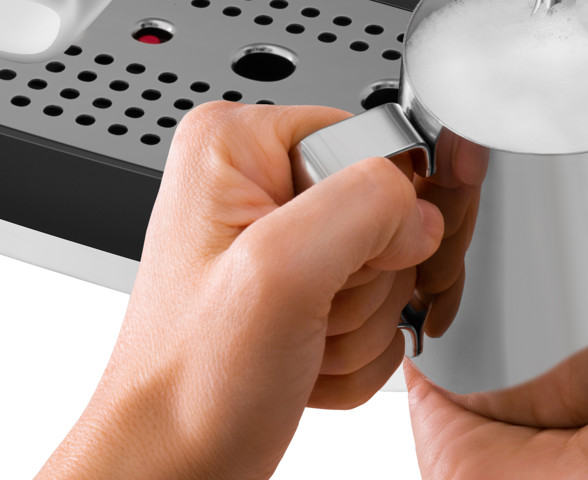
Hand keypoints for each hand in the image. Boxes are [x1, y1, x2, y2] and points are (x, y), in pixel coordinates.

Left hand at [38, 102, 442, 479]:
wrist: (166, 469)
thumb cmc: (187, 384)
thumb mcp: (277, 275)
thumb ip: (360, 210)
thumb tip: (420, 204)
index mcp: (236, 143)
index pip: (367, 140)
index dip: (375, 214)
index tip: (341, 266)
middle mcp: (252, 181)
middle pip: (380, 210)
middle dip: (360, 284)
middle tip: (305, 316)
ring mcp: (274, 240)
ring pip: (382, 269)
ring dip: (354, 326)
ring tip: (295, 345)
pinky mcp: (294, 291)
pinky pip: (372, 313)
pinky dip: (350, 353)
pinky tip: (301, 364)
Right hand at [406, 159, 587, 478]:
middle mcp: (580, 358)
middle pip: (557, 248)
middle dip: (544, 195)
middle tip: (533, 143)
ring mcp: (509, 368)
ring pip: (483, 266)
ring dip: (471, 222)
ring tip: (467, 170)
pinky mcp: (446, 376)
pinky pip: (420, 305)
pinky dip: (415, 267)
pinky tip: (419, 224)